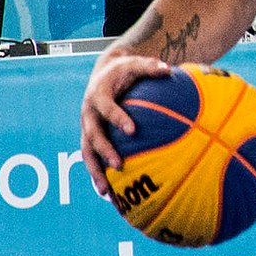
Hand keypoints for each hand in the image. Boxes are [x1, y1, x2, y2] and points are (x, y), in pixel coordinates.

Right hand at [79, 53, 172, 196]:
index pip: (107, 108)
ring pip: (87, 152)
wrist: (104, 72)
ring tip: (106, 192)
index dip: (118, 118)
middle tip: (118, 165)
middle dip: (104, 151)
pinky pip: (92, 157)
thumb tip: (168, 69)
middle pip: (93, 135)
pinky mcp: (90, 137)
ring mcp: (87, 127)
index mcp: (98, 95)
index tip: (132, 130)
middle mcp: (88, 114)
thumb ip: (150, 66)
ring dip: (95, 172)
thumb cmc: (124, 70)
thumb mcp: (135, 63)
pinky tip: (110, 192)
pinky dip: (98, 174)